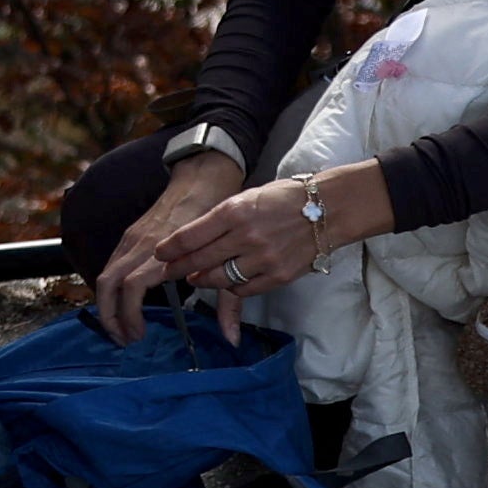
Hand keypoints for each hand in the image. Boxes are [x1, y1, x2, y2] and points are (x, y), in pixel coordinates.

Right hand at [89, 152, 240, 341]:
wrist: (202, 177)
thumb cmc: (216, 215)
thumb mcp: (228, 261)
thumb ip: (227, 302)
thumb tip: (232, 339)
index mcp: (162, 251)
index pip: (131, 288)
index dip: (130, 316)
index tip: (140, 335)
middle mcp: (140, 244)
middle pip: (107, 283)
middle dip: (109, 316)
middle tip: (123, 339)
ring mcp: (131, 237)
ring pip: (104, 274)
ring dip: (107, 304)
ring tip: (121, 327)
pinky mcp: (130, 234)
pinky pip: (111, 265)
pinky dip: (110, 289)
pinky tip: (123, 302)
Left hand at [137, 161, 388, 343]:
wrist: (328, 209)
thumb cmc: (283, 199)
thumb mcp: (246, 198)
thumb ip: (220, 219)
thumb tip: (191, 239)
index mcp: (234, 211)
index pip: (190, 235)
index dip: (170, 248)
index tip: (159, 254)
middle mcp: (246, 236)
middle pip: (200, 260)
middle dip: (179, 268)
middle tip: (169, 271)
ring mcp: (263, 258)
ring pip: (220, 278)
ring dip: (203, 280)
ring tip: (195, 278)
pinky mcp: (279, 276)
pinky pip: (245, 289)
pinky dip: (231, 288)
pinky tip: (226, 282)